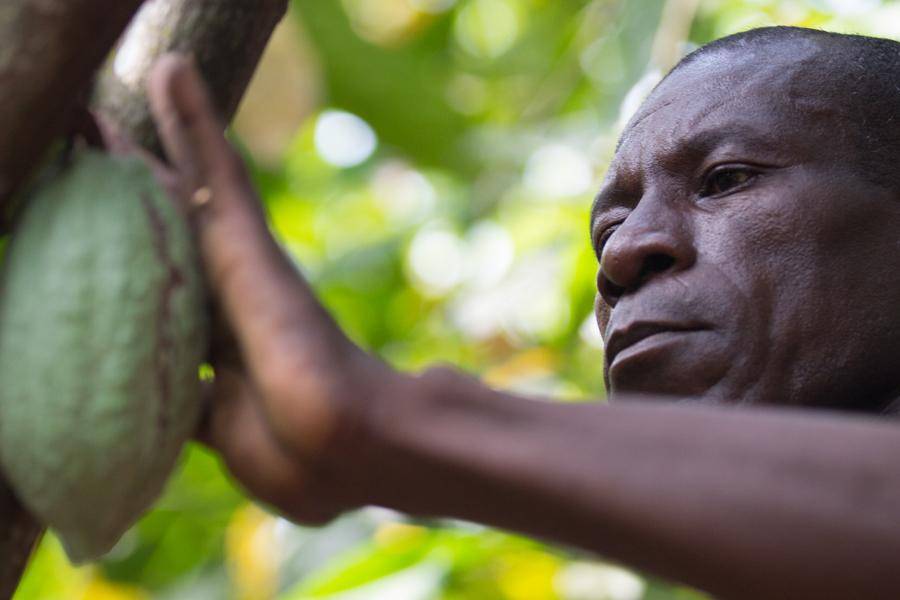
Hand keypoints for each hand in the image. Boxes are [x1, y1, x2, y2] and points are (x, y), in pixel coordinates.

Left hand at [145, 55, 385, 523]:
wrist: (343, 444)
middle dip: (132, 186)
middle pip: (169, 226)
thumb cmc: (293, 455)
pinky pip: (211, 171)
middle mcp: (225, 292)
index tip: (110, 238)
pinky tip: (169, 74)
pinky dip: (191, 120)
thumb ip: (198, 410)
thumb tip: (182, 408)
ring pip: (185, 183)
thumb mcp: (225, 431)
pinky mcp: (244, 238)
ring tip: (134, 86)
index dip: (136, 262)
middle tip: (97, 140)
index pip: (165, 291)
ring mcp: (237, 260)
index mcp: (217, 342)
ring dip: (158, 131)